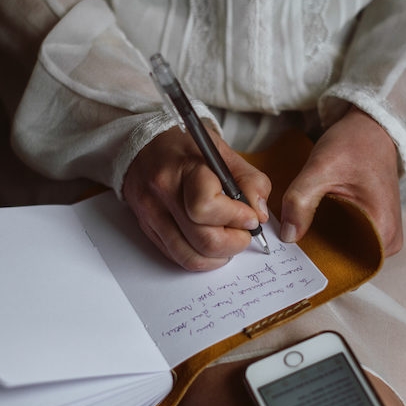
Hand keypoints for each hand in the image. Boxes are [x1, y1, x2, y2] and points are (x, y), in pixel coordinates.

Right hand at [122, 127, 271, 270]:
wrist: (145, 146)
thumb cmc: (187, 148)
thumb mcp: (224, 152)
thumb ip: (250, 180)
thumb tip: (260, 214)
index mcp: (183, 169)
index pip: (207, 207)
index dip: (236, 218)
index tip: (250, 217)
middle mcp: (163, 194)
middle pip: (203, 240)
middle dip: (234, 243)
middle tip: (244, 233)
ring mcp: (152, 215)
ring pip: (191, 257)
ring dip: (219, 256)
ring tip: (229, 241)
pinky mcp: (147, 230)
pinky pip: (177, 258)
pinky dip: (201, 259)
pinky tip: (210, 245)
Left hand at [280, 108, 402, 255]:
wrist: (371, 128)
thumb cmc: (354, 144)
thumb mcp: (321, 169)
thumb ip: (300, 201)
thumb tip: (288, 237)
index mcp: (383, 229)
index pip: (348, 266)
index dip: (317, 264)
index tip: (292, 259)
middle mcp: (388, 240)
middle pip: (346, 263)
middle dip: (316, 255)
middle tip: (288, 246)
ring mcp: (382, 235)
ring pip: (345, 253)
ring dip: (321, 245)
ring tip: (297, 233)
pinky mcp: (373, 227)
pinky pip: (347, 241)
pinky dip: (327, 236)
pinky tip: (309, 226)